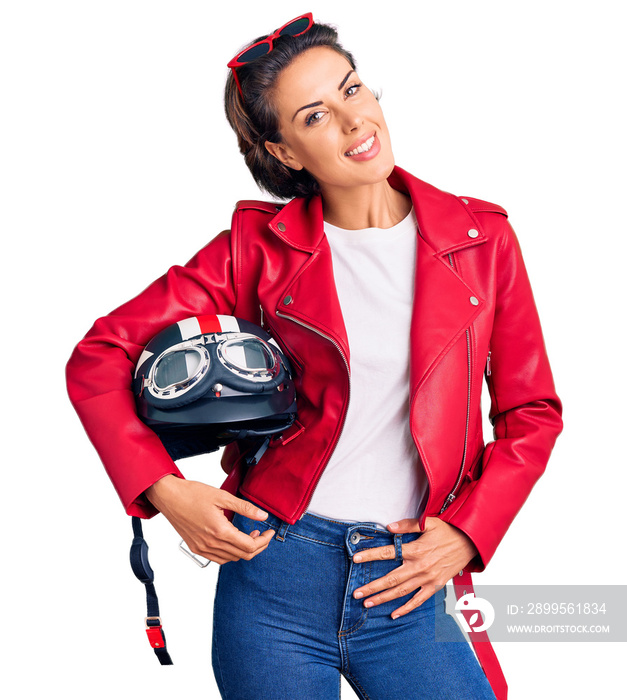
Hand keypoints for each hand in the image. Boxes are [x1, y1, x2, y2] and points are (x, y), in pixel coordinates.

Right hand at [145, 475, 274, 564]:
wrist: (169, 497)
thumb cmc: (192, 493)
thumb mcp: (222, 496)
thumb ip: (245, 508)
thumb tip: (263, 516)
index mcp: (219, 531)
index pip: (249, 546)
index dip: (264, 541)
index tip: (269, 532)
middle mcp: (211, 543)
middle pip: (243, 555)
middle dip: (258, 546)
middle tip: (263, 535)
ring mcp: (202, 548)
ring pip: (231, 559)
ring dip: (244, 550)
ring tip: (249, 535)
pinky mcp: (196, 548)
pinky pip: (218, 559)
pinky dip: (230, 554)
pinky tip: (233, 541)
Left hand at [352, 517, 477, 618]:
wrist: (470, 543)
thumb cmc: (448, 531)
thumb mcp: (429, 523)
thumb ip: (408, 525)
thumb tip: (389, 527)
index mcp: (416, 549)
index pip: (387, 553)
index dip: (370, 556)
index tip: (355, 559)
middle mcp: (419, 566)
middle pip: (391, 579)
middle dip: (372, 587)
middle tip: (356, 593)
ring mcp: (427, 579)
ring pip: (401, 592)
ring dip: (383, 599)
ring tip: (368, 604)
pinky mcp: (435, 586)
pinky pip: (418, 600)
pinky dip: (406, 608)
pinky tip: (394, 614)